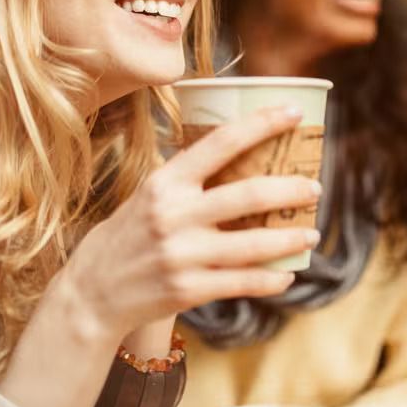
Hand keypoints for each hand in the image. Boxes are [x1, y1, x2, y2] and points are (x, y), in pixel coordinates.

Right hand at [64, 105, 321, 338]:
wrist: (92, 293)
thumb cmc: (126, 237)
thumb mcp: (147, 195)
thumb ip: (186, 178)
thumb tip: (234, 150)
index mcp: (165, 182)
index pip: (220, 142)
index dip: (262, 124)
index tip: (295, 113)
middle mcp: (173, 215)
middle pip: (249, 194)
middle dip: (291, 189)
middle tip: (314, 187)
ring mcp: (182, 254)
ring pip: (254, 244)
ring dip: (290, 238)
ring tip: (312, 233)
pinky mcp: (188, 290)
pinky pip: (243, 283)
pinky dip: (271, 279)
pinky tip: (287, 275)